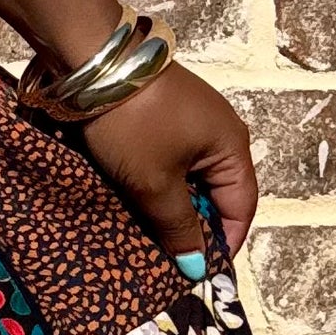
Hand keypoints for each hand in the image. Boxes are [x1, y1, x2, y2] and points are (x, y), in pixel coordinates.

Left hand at [80, 62, 256, 272]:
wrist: (94, 61)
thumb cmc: (134, 125)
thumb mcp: (155, 183)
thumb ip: (178, 226)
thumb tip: (198, 266)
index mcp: (232, 146)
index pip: (241, 206)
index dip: (225, 243)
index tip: (202, 273)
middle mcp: (219, 132)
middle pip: (216, 193)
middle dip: (195, 228)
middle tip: (170, 260)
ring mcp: (190, 121)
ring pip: (189, 178)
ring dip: (172, 207)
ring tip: (150, 236)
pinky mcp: (162, 115)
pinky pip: (169, 160)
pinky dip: (157, 184)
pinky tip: (135, 201)